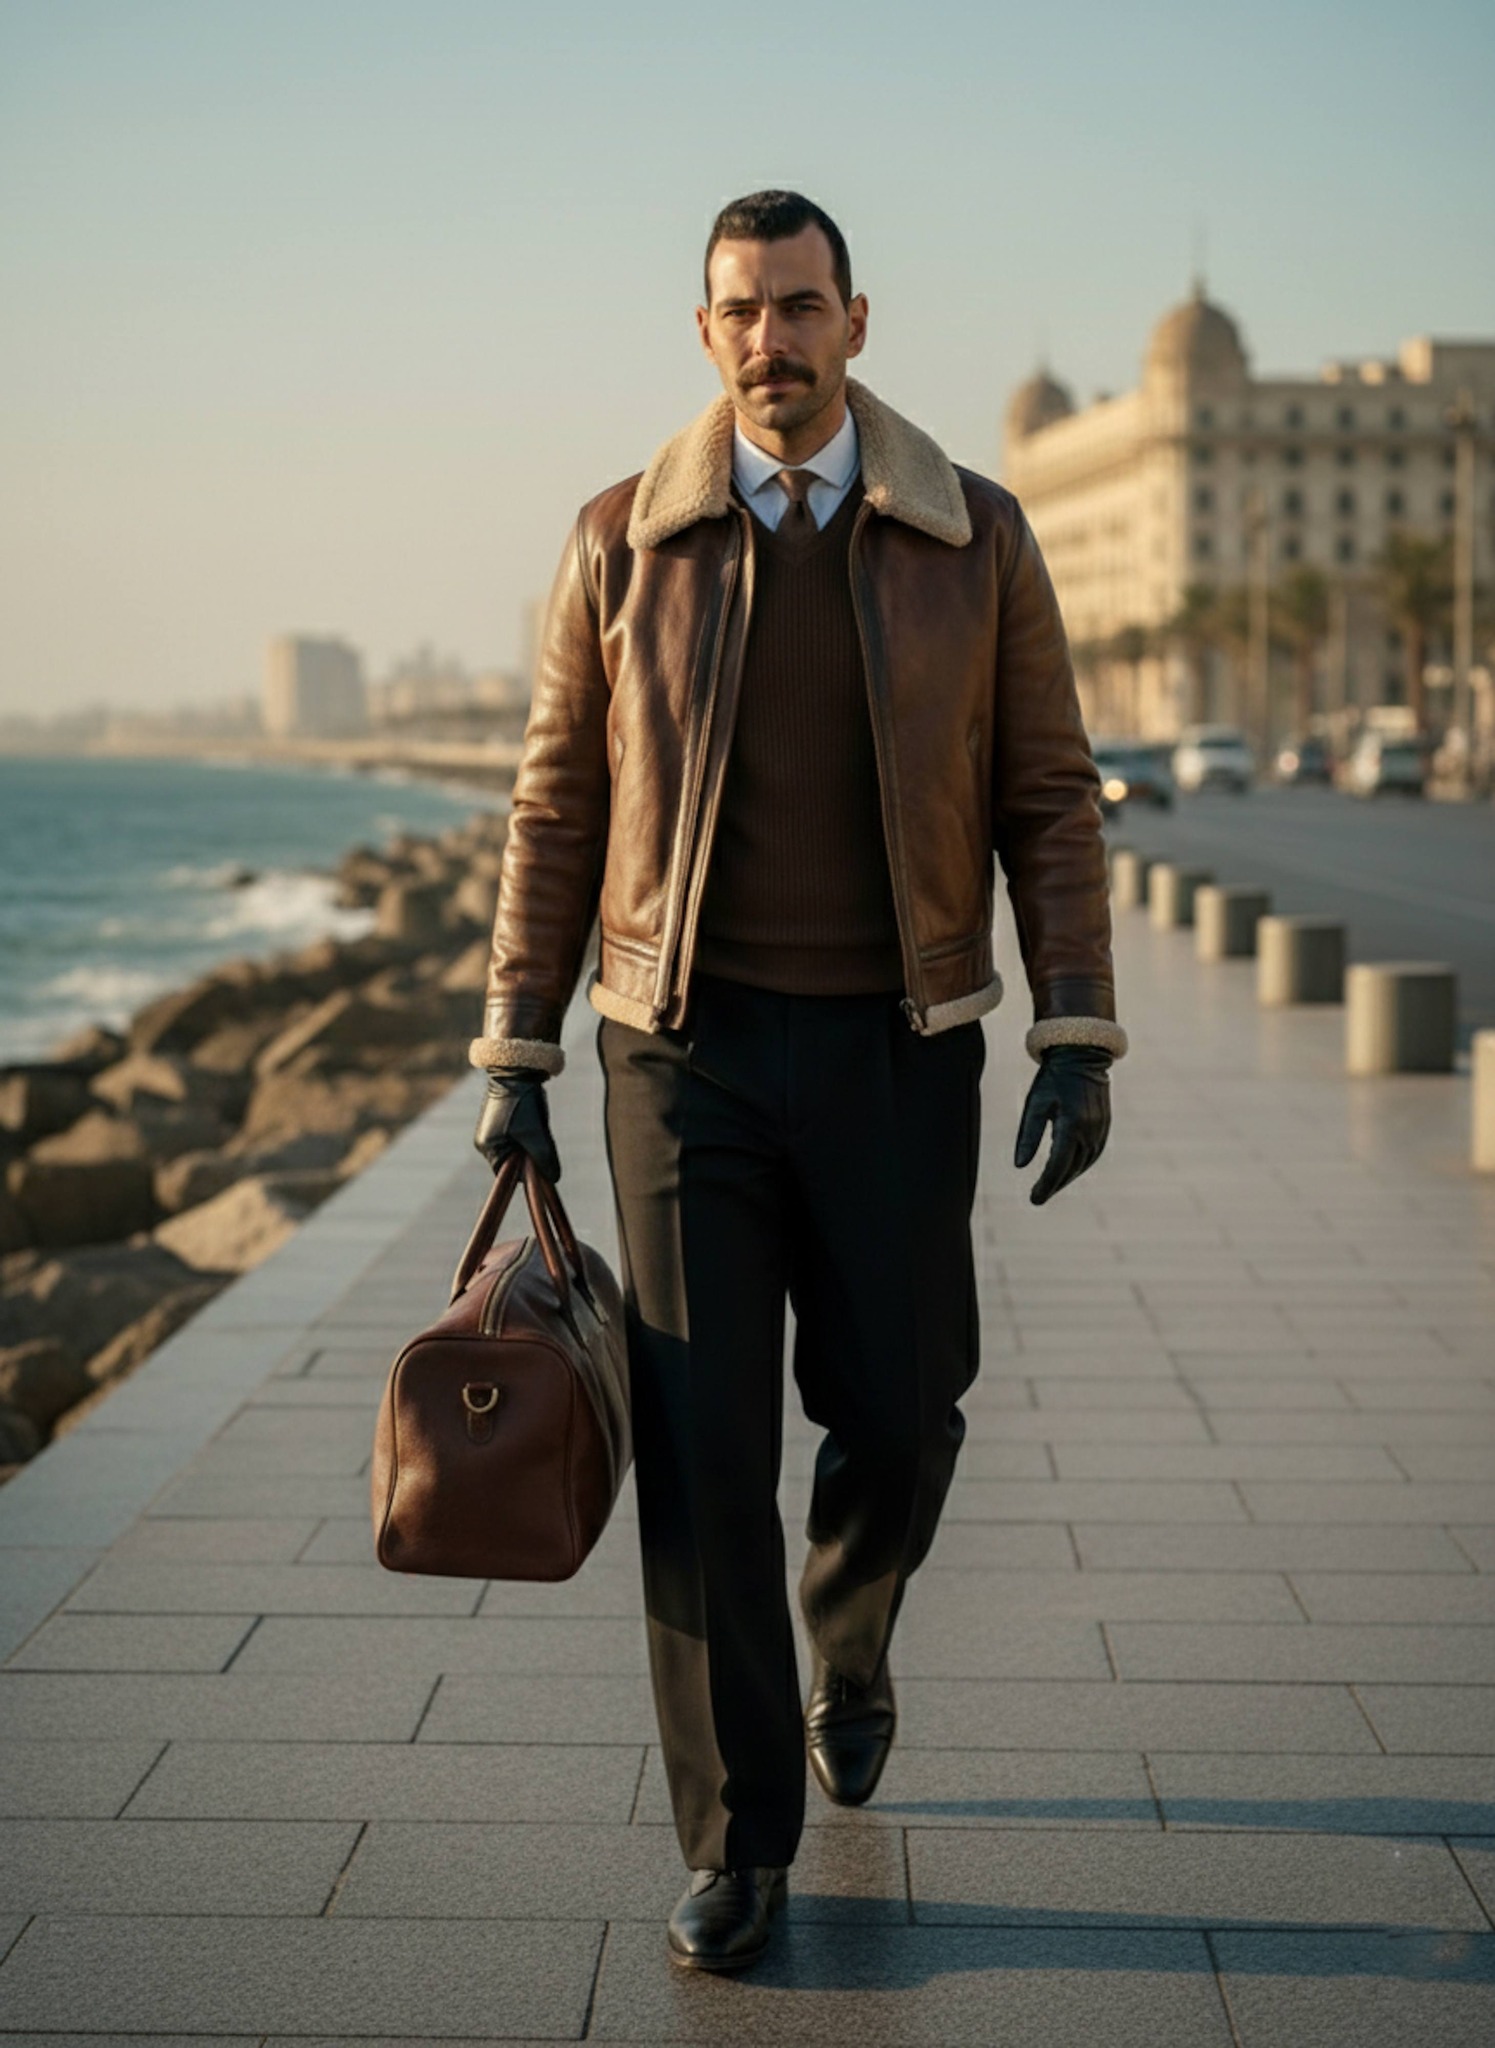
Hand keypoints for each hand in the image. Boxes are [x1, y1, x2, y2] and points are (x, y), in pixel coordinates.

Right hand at [473, 1067, 560, 1183]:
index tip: (541, 1162)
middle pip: (512, 1161)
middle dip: (529, 1155)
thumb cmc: (523, 1102)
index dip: (527, 1172)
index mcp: (488, 1147)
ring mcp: (489, 1130)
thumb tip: (554, 1179)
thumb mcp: (536, 1133)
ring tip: (535, 1123)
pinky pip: (514, 1137)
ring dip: (529, 1143)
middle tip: (540, 1137)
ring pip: (516, 1149)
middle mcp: (485, 1141)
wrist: (516, 1070)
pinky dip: (526, 1133)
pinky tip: (531, 1117)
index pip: (507, 1174)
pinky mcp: (497, 1121)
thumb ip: (544, 1158)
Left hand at [1014, 1045, 1110, 1205]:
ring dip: (1067, 1177)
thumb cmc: (1053, 1079)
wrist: (1082, 1056)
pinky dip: (1080, 1166)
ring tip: (1050, 1186)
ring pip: (1083, 1164)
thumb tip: (1020, 1166)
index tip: (1033, 1199)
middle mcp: (1089, 1130)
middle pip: (1070, 1168)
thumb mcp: (1035, 1104)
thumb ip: (1028, 1135)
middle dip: (1054, 1185)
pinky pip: (1093, 1154)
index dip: (1045, 1185)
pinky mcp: (1105, 1126)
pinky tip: (1068, 1170)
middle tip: (1038, 1196)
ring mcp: (1100, 1129)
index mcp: (1071, 1124)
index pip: (1057, 1165)